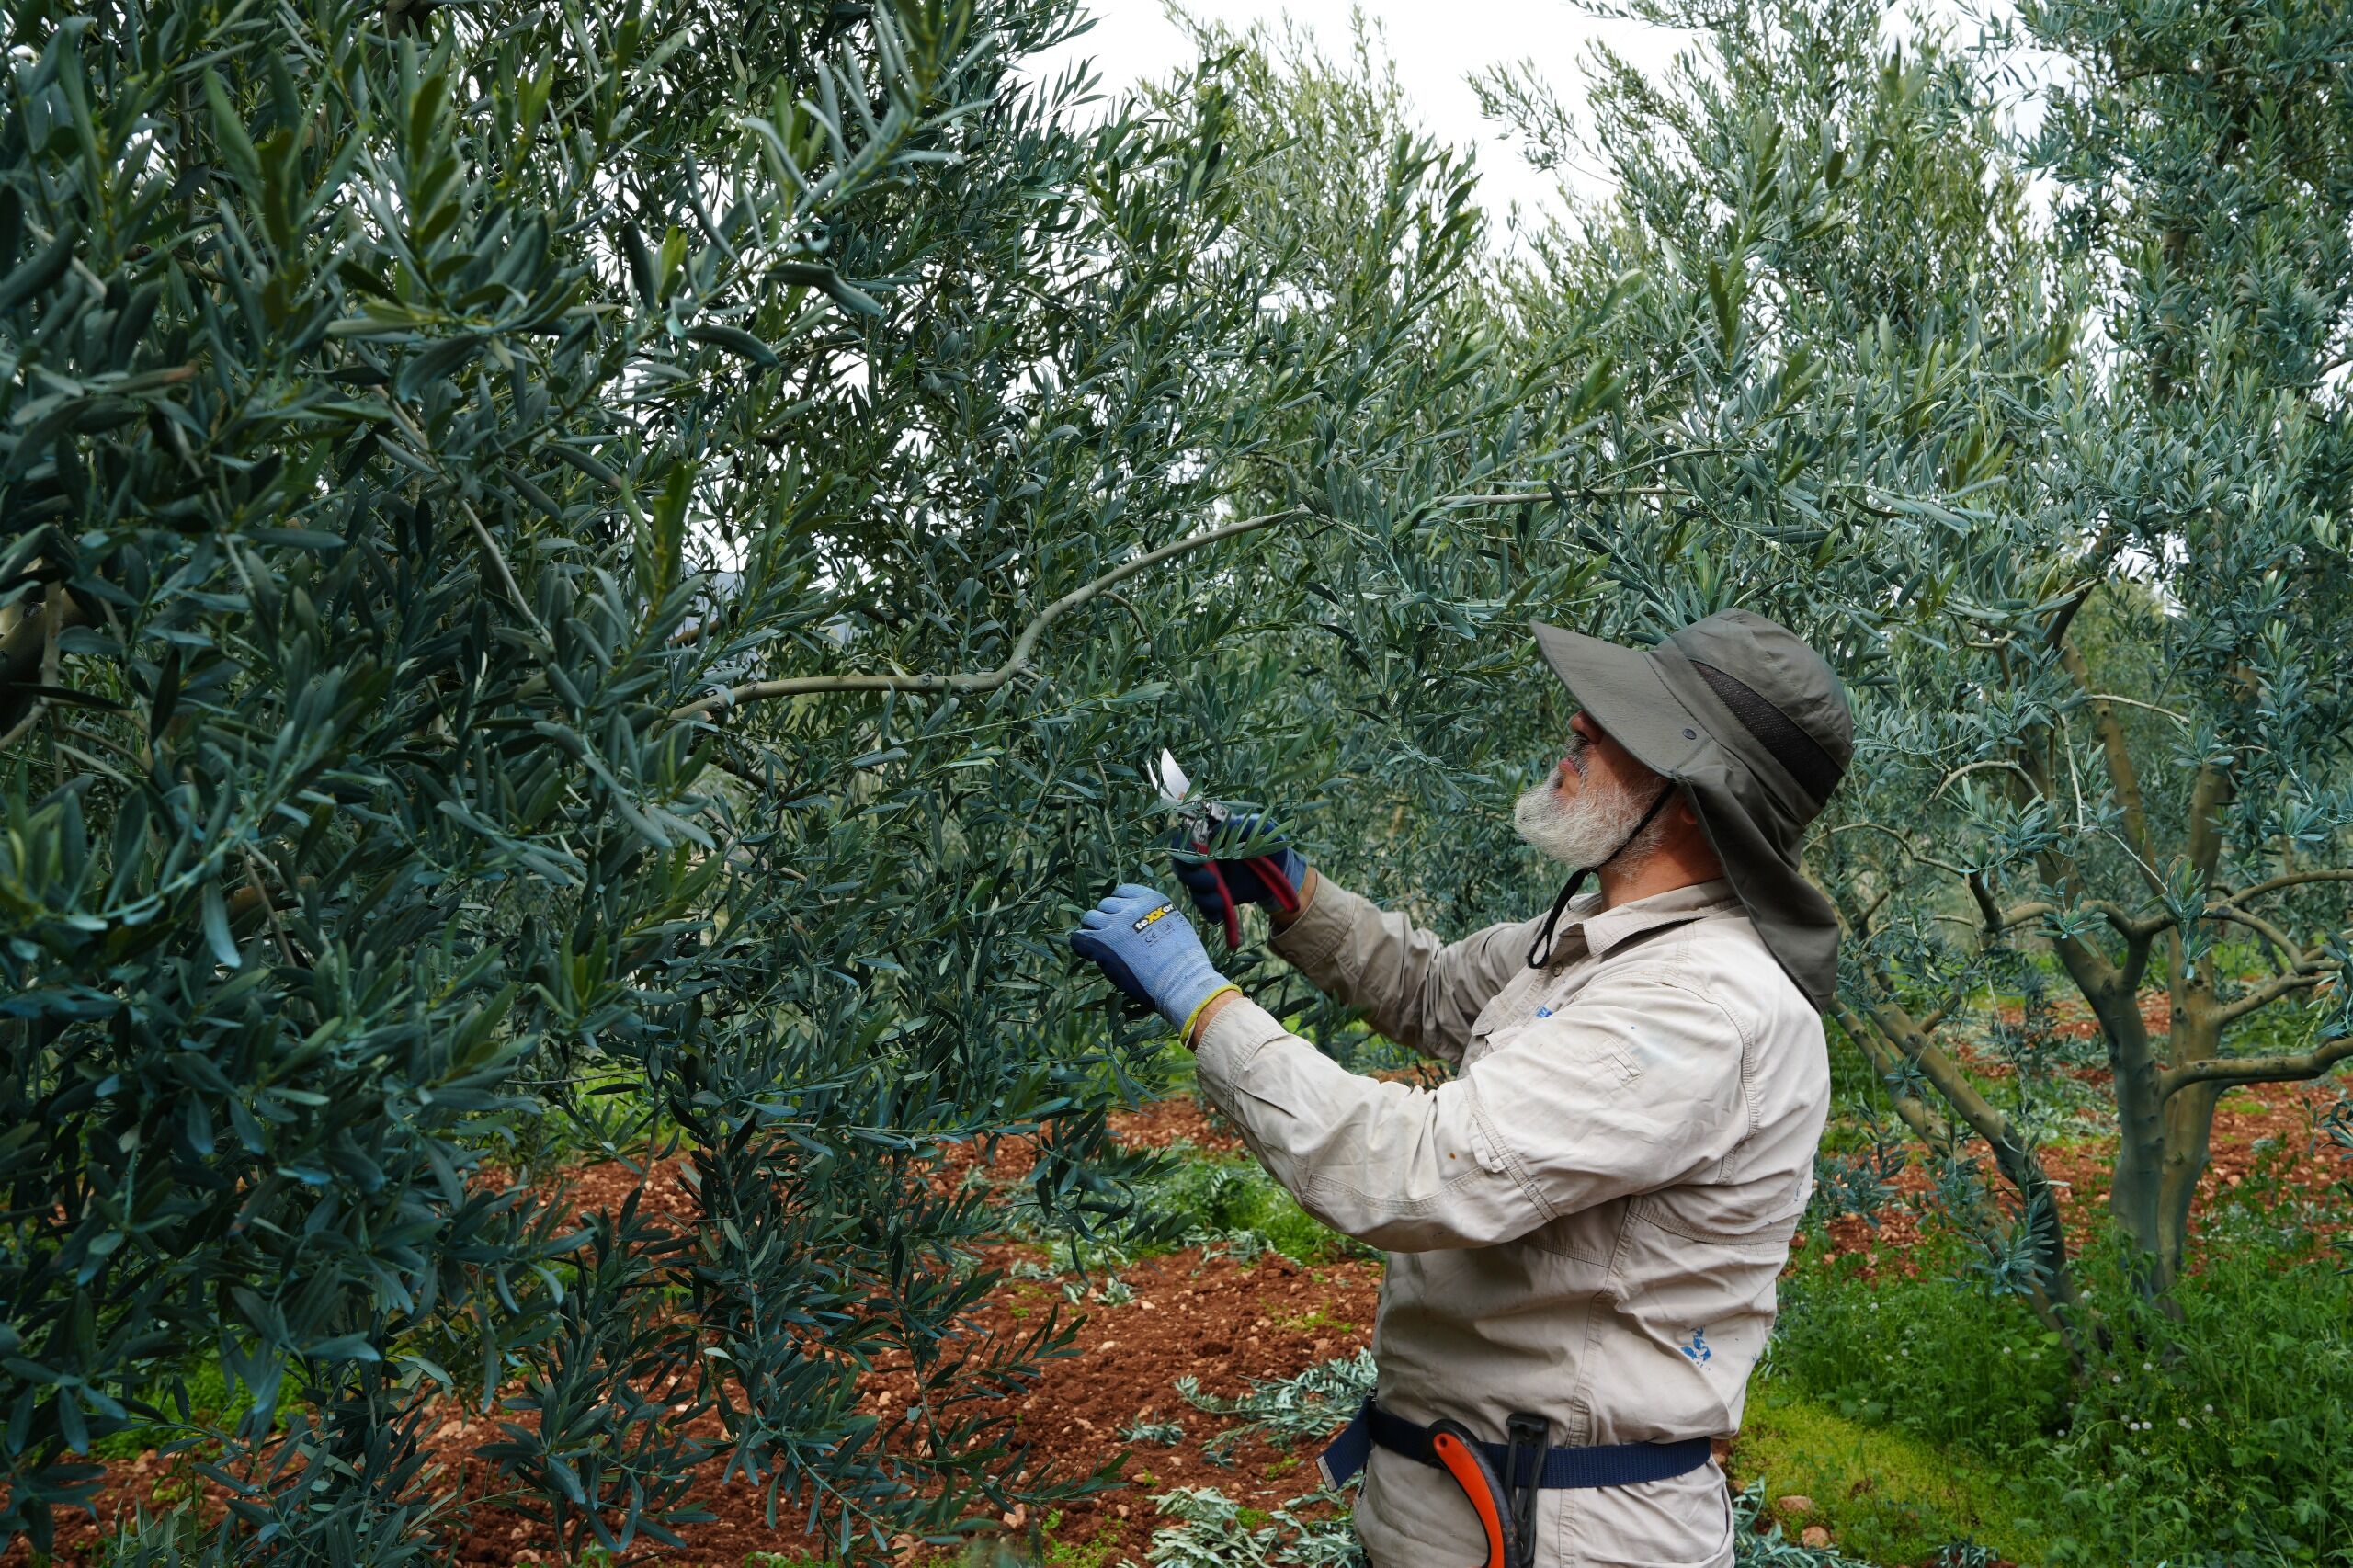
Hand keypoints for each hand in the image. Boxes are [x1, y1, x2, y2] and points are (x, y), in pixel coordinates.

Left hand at [1069, 883, 1237, 1034]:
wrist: (1182, 981)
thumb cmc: (1186, 963)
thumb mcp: (1177, 925)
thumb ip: (1156, 917)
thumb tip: (1143, 922)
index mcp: (1152, 900)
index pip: (1123, 891)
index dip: (1119, 906)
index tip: (1121, 920)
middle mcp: (1131, 907)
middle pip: (1105, 905)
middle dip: (1107, 920)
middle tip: (1112, 939)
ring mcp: (1115, 924)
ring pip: (1090, 918)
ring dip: (1093, 931)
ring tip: (1100, 947)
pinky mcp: (1103, 945)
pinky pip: (1079, 938)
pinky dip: (1081, 946)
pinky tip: (1089, 956)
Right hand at [1169, 813, 1307, 936]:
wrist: (1284, 870)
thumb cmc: (1270, 843)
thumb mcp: (1261, 829)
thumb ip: (1241, 826)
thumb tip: (1215, 832)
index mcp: (1210, 841)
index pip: (1183, 843)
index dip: (1180, 849)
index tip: (1192, 855)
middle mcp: (1205, 861)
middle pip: (1182, 869)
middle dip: (1191, 877)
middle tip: (1211, 881)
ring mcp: (1211, 881)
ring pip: (1194, 891)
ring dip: (1203, 897)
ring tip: (1220, 901)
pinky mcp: (1219, 898)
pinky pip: (1207, 909)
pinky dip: (1211, 913)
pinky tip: (1220, 915)